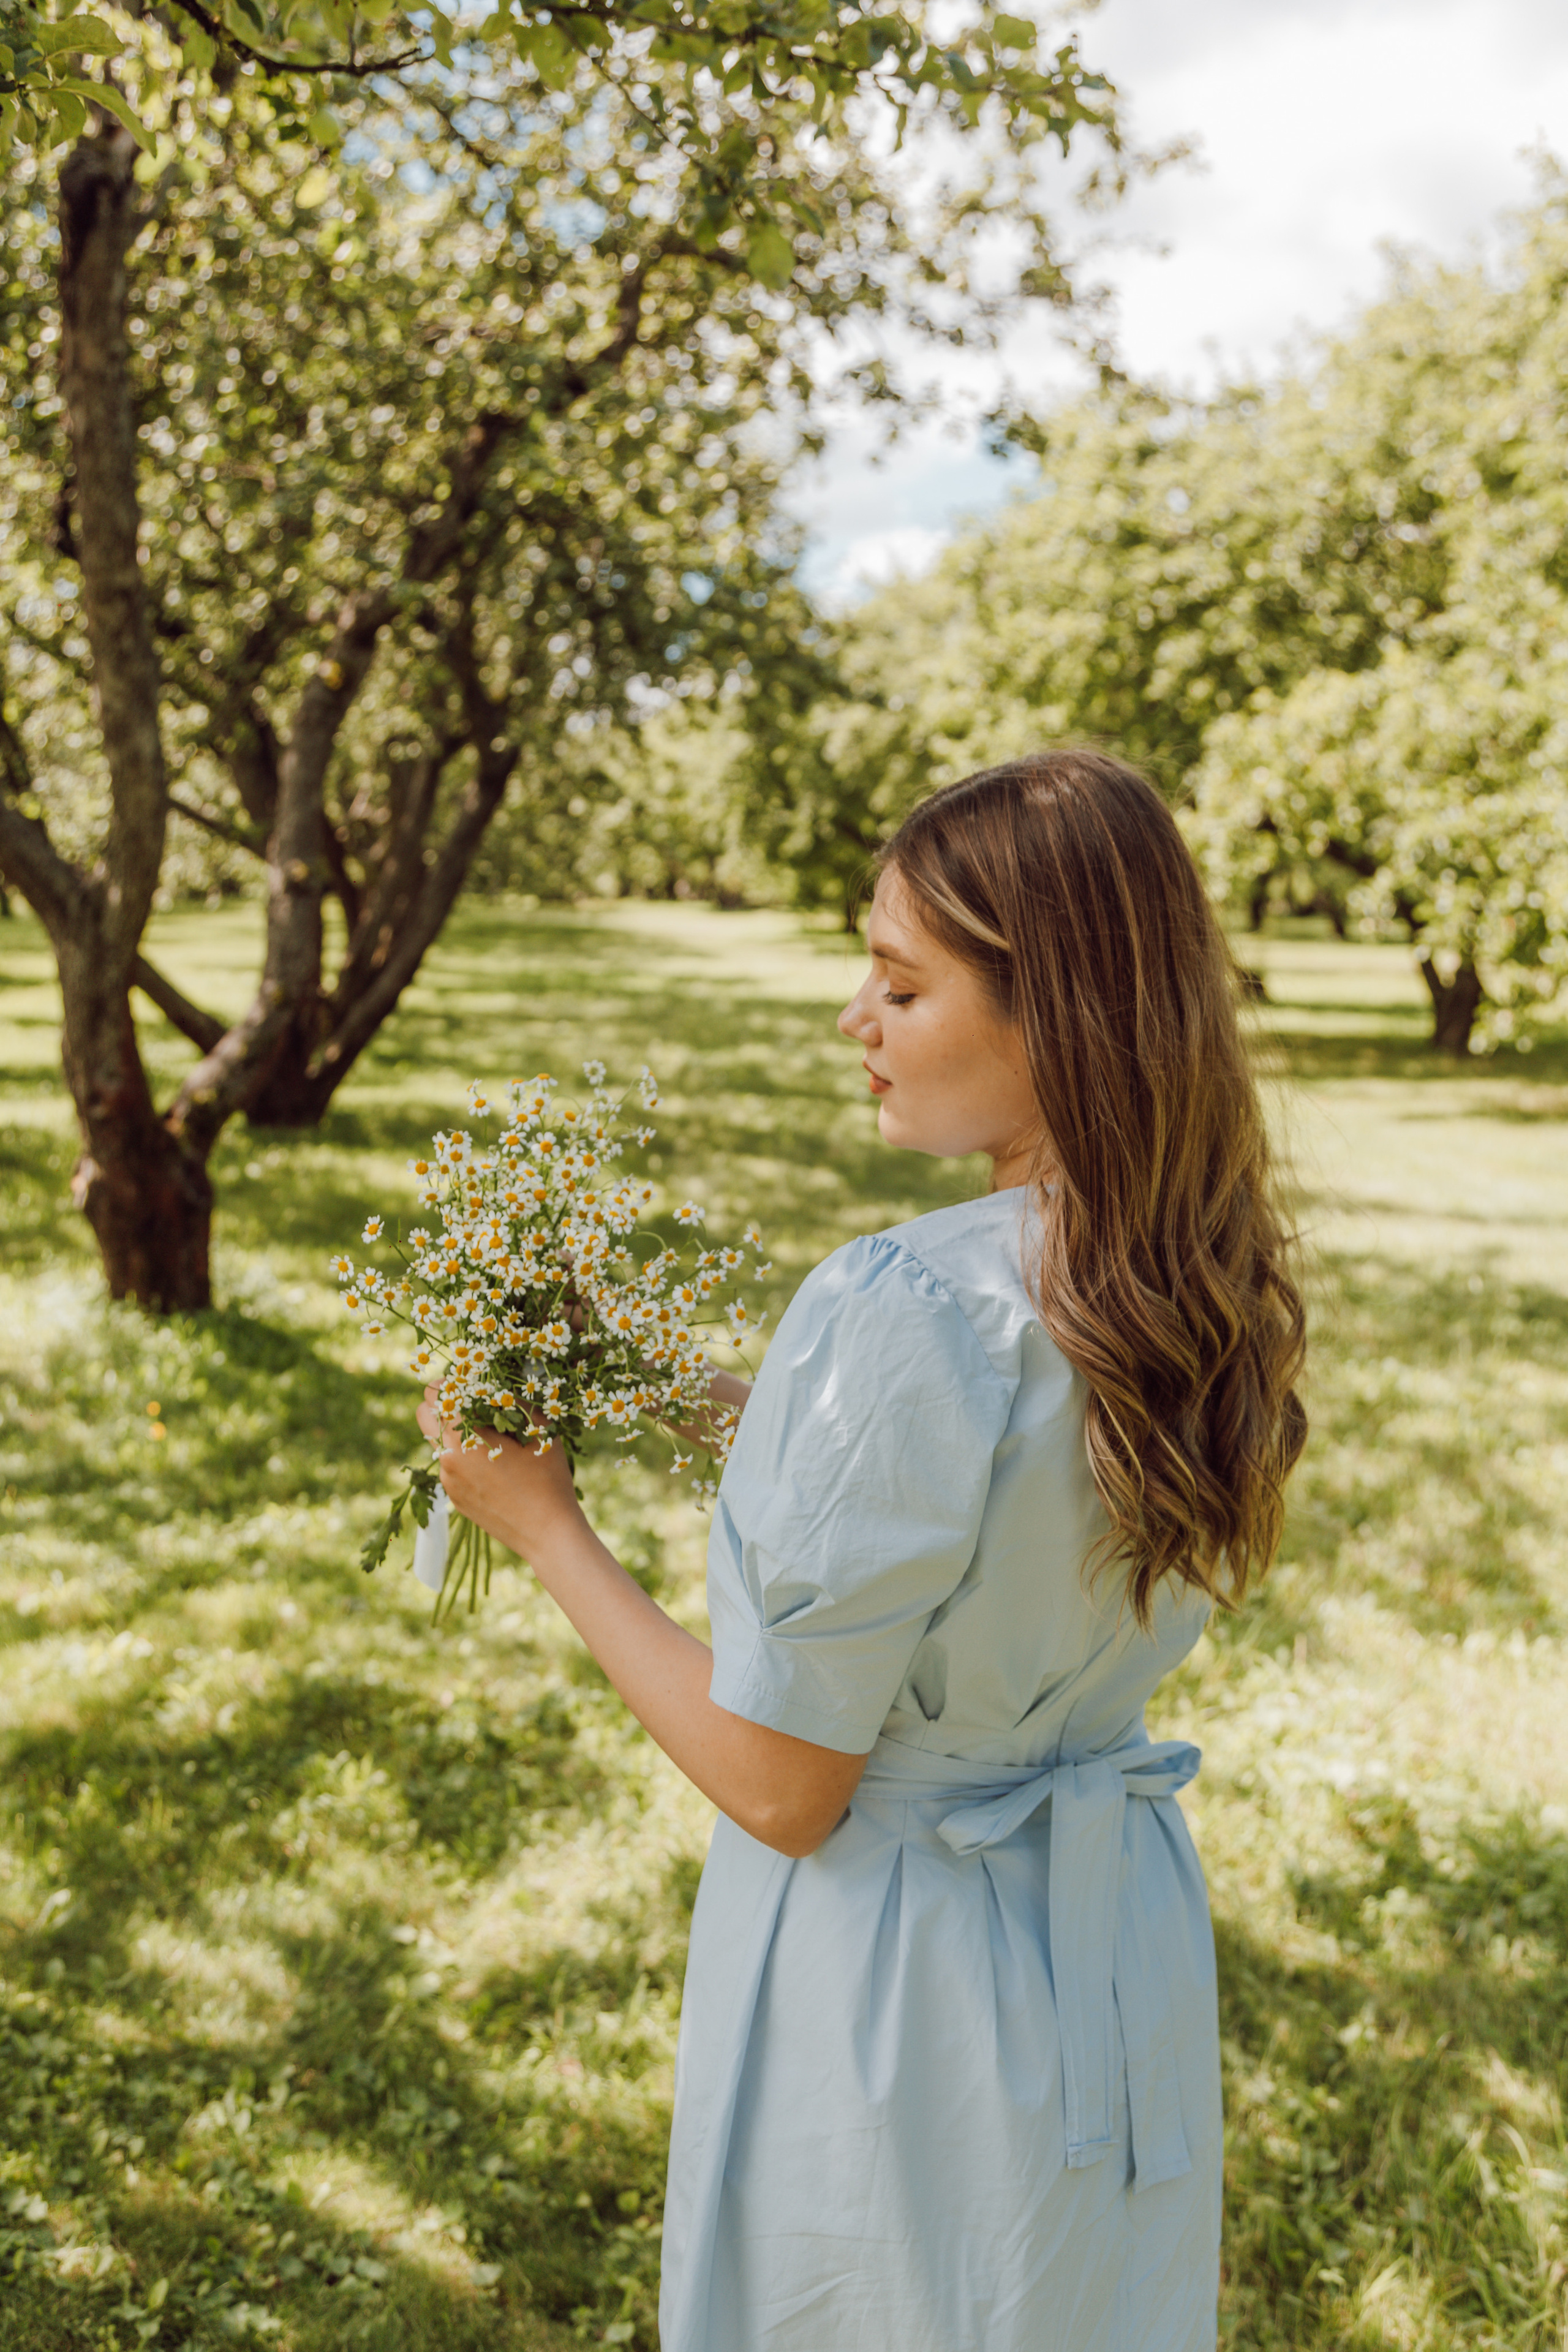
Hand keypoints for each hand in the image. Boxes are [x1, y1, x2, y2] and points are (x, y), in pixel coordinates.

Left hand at [415, 1387, 581, 1560]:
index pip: (435, 1396)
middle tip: (474, 1402)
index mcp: (463, 1441)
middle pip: (424, 1416)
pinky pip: (450, 1466)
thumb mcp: (539, 1432)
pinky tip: (495, 1463)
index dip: (451, 1382)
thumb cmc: (548, 1480)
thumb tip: (498, 1384)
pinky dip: (463, 1455)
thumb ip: (514, 1402)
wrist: (548, 1535)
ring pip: (437, 1442)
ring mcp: (449, 1484)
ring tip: (490, 1434)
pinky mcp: (456, 1500)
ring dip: (454, 1430)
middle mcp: (447, 1462)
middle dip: (443, 1403)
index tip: (472, 1382)